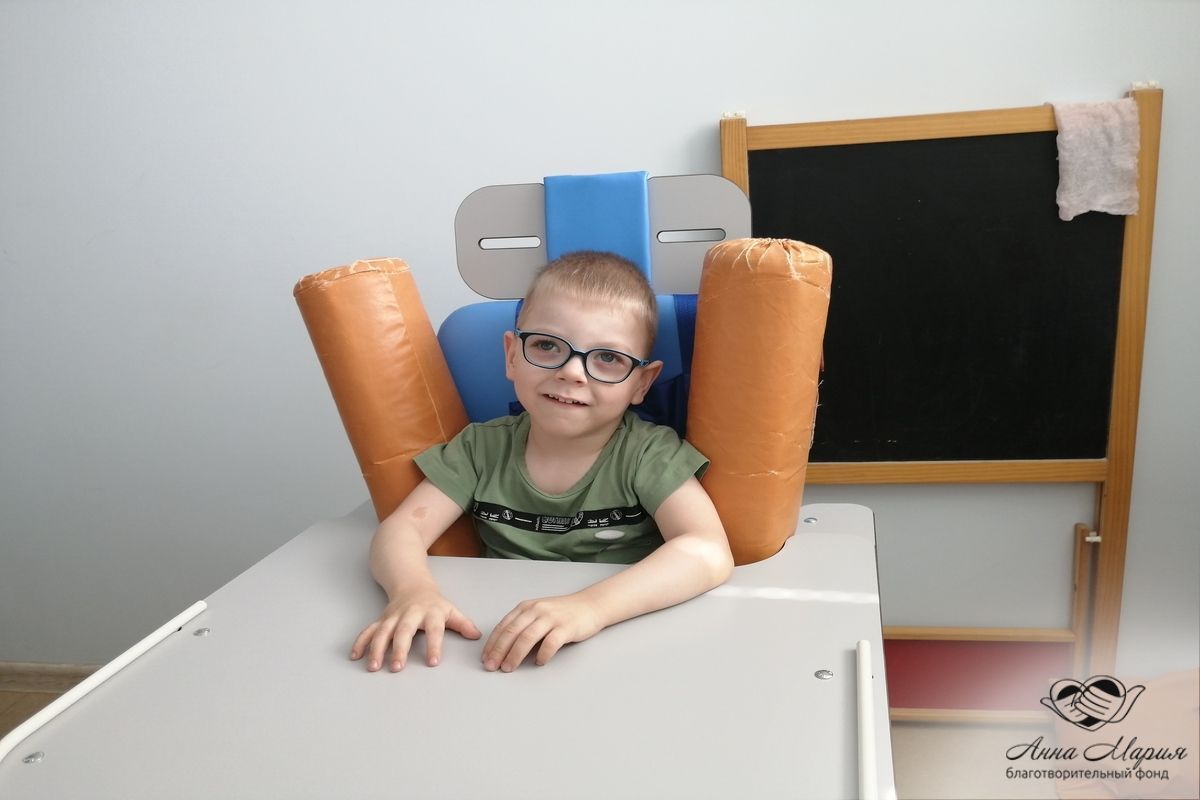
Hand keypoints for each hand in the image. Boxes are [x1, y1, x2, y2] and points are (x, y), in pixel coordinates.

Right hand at [350, 588, 480, 671]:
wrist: (411, 583)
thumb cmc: (433, 603)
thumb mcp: (450, 610)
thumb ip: (463, 624)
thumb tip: (476, 636)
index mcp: (430, 613)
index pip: (434, 629)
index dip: (434, 645)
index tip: (433, 662)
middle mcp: (410, 614)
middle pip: (403, 631)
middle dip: (399, 649)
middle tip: (397, 668)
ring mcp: (393, 617)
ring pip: (382, 632)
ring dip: (376, 649)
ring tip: (374, 667)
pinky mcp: (381, 619)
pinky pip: (368, 630)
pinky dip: (360, 642)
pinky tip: (355, 656)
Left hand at [482, 594, 604, 671]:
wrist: (590, 606)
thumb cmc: (562, 613)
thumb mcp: (538, 613)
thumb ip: (523, 626)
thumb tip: (502, 649)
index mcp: (526, 607)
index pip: (504, 626)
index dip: (492, 643)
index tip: (485, 658)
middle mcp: (537, 610)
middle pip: (512, 632)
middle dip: (499, 651)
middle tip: (492, 666)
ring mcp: (551, 618)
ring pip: (527, 637)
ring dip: (515, 655)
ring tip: (508, 668)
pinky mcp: (566, 627)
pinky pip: (550, 643)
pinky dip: (542, 654)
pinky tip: (539, 663)